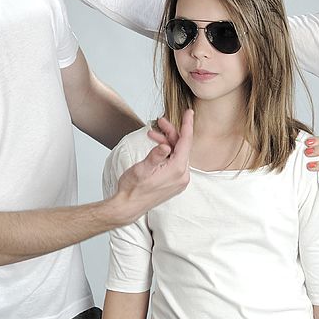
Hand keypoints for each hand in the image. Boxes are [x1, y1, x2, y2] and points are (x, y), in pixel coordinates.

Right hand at [113, 109, 193, 223]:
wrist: (128, 207)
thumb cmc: (133, 188)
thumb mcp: (142, 169)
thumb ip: (155, 156)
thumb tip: (165, 146)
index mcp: (177, 170)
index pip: (186, 142)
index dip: (187, 125)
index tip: (189, 112)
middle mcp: (182, 176)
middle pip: (182, 147)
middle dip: (171, 133)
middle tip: (159, 122)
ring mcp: (179, 180)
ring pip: (177, 153)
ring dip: (167, 142)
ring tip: (151, 135)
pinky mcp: (174, 182)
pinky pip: (175, 162)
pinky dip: (167, 152)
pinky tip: (156, 147)